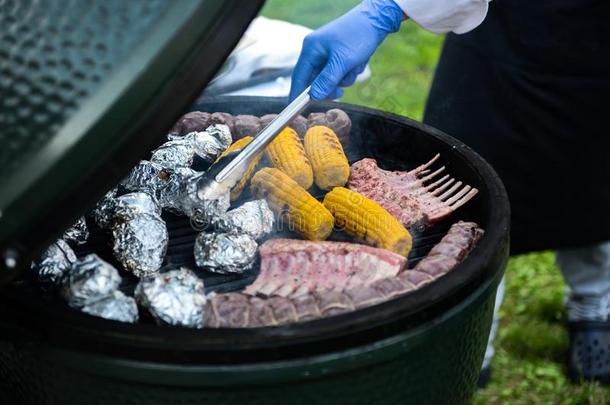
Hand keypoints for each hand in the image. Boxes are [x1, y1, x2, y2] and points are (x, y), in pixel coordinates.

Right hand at [289, 0, 404, 100]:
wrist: (377, 20)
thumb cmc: (358, 36)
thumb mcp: (343, 62)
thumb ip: (327, 80)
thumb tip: (314, 97)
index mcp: (311, 49)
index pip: (299, 77)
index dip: (297, 95)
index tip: (295, 110)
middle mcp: (316, 51)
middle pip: (315, 80)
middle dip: (331, 85)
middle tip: (340, 93)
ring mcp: (327, 54)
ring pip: (330, 79)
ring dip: (344, 78)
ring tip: (354, 66)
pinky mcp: (338, 56)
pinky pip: (340, 73)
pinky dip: (349, 72)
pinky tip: (358, 62)